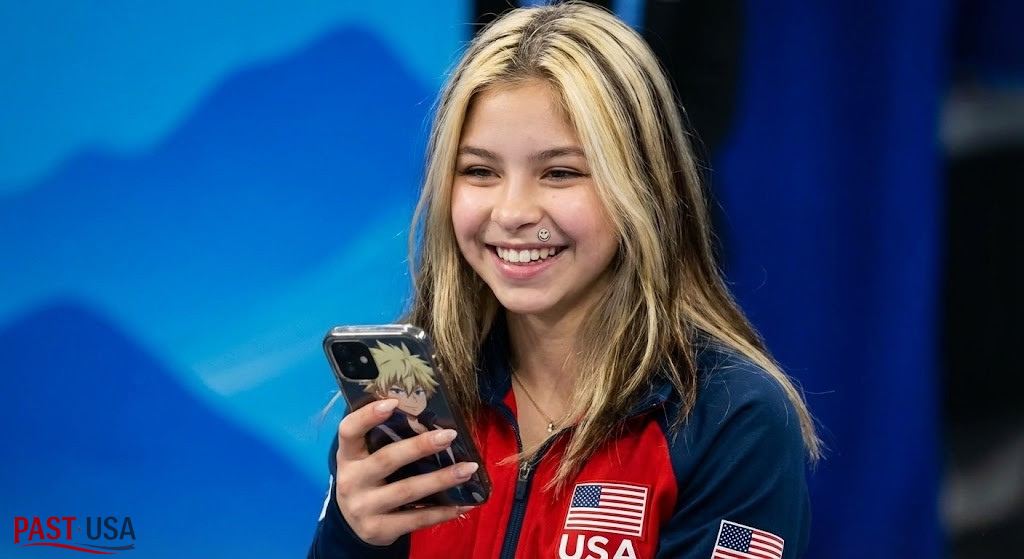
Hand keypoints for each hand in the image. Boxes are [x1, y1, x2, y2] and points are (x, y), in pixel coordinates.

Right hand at [334, 399, 480, 545]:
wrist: (355, 527)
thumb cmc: (369, 481)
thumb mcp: (365, 461)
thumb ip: (384, 442)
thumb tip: (430, 419)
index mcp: (347, 457)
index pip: (349, 431)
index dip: (368, 415)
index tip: (394, 402)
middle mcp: (351, 481)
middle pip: (386, 459)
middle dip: (420, 446)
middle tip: (449, 435)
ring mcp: (364, 508)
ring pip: (407, 490)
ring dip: (441, 479)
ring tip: (468, 469)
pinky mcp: (379, 530)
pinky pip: (416, 518)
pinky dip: (442, 511)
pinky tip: (464, 503)